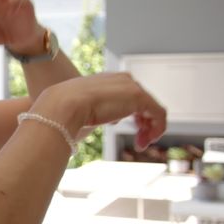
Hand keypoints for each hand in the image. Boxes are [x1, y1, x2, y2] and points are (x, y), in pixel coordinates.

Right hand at [36, 73, 166, 151]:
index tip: (120, 126)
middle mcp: (123, 79)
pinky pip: (159, 115)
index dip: (130, 113)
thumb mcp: (80, 107)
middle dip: (142, 123)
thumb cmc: (64, 108)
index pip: (128, 96)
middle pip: (143, 102)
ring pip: (152, 109)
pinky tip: (147, 141)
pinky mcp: (140, 98)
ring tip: (141, 144)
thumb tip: (93, 120)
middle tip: (138, 140)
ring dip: (149, 128)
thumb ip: (92, 110)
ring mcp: (133, 87)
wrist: (64, 105)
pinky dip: (157, 129)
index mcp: (108, 79)